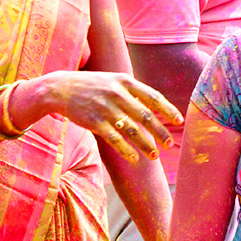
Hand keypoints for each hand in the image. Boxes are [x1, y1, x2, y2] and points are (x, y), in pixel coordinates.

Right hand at [30, 71, 182, 162]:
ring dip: (146, 145)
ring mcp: (105, 108)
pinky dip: (126, 150)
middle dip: (160, 132)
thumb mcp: (114, 81)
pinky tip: (135, 159)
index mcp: (125, 81)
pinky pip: (115, 139)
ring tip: (155, 156)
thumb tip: (155, 106)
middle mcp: (117, 94)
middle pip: (146, 116)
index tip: (179, 121)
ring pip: (132, 130)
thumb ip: (133, 92)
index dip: (168, 110)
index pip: (153, 96)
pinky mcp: (94, 121)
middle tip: (170, 144)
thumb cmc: (93, 86)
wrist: (61, 88)